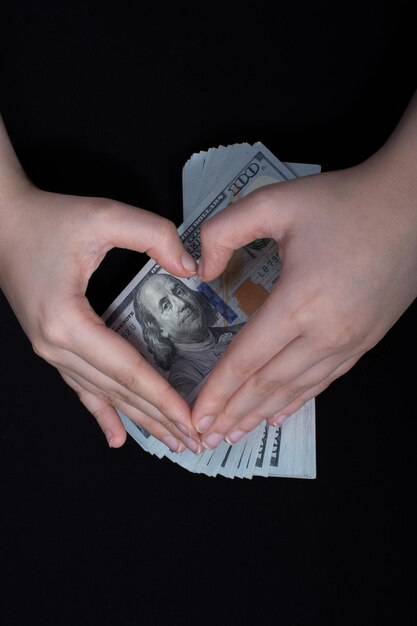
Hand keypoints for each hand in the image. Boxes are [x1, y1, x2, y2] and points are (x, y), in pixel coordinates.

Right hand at [0, 184, 200, 451]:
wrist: (4, 222)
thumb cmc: (50, 220)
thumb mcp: (105, 215)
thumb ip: (153, 235)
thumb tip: (191, 268)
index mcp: (67, 322)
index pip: (127, 369)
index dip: (162, 396)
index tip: (192, 420)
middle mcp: (56, 346)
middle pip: (117, 391)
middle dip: (158, 418)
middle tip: (195, 442)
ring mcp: (50, 350)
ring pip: (102, 395)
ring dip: (138, 420)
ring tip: (171, 441)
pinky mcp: (52, 346)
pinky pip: (80, 388)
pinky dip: (101, 413)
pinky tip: (115, 437)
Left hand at [192, 151, 416, 448]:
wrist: (409, 204)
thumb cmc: (344, 202)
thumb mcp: (275, 202)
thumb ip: (224, 231)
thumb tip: (201, 270)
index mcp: (299, 302)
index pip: (246, 359)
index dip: (218, 390)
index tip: (195, 415)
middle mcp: (325, 333)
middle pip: (268, 383)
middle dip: (233, 412)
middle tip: (206, 437)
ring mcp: (349, 341)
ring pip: (295, 389)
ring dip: (261, 414)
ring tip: (234, 434)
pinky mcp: (365, 340)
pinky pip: (324, 380)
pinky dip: (297, 401)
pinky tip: (279, 414)